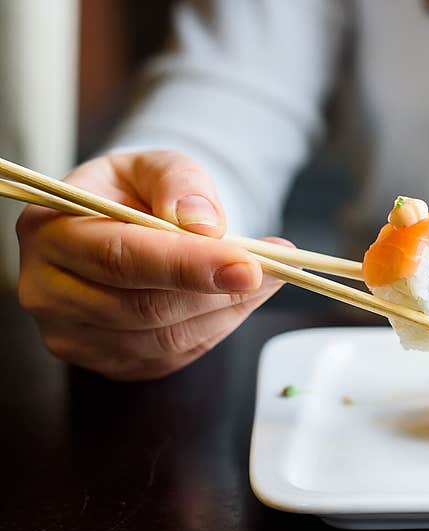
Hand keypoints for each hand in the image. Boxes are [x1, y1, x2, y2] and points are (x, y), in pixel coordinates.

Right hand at [17, 150, 284, 380]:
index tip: (249, 266)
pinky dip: (219, 327)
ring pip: (167, 338)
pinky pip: (175, 355)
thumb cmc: (134, 192)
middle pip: (146, 308)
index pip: (121, 257)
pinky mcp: (109, 363)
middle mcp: (48, 292)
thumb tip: (204, 224)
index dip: (189, 266)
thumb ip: (180, 183)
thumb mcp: (156, 165)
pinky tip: (239, 298)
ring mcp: (75, 336)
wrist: (117, 226)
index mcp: (50, 232)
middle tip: (276, 269)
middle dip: (221, 291)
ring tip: (268, 277)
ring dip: (229, 310)